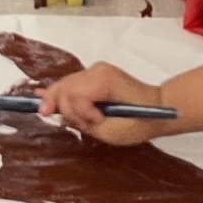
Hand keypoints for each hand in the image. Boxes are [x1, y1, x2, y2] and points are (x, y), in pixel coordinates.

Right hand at [38, 61, 167, 144]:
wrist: (160, 108)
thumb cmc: (141, 122)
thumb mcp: (114, 132)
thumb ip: (87, 124)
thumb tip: (65, 117)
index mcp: (105, 81)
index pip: (75, 93)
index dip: (80, 112)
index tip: (95, 123)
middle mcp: (97, 70)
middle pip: (65, 87)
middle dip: (66, 108)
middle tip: (81, 124)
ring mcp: (95, 70)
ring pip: (64, 84)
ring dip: (61, 103)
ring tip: (56, 115)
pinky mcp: (94, 75)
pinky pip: (71, 85)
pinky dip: (61, 94)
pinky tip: (43, 98)